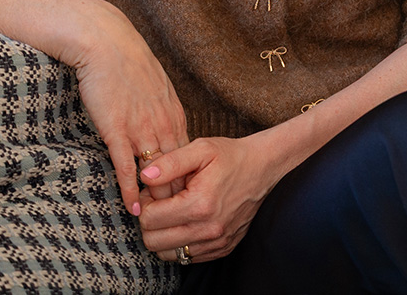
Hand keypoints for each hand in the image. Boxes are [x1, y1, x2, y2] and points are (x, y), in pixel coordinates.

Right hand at [61, 0, 188, 214]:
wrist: (106, 41)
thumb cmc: (127, 62)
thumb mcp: (156, 85)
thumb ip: (162, 109)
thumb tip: (164, 127)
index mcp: (173, 113)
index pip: (188, 158)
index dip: (189, 182)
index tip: (190, 202)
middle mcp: (163, 124)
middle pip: (177, 172)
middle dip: (179, 199)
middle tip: (180, 224)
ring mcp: (142, 128)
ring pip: (156, 175)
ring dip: (157, 202)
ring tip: (159, 226)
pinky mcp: (118, 130)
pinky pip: (127, 167)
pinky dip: (131, 190)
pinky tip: (132, 209)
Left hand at [136, 134, 277, 263]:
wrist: (262, 169)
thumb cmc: (230, 156)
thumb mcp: (201, 149)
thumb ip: (170, 162)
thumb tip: (144, 176)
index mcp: (200, 204)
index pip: (150, 220)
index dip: (144, 203)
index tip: (151, 191)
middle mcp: (208, 230)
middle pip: (154, 242)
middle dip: (149, 221)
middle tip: (158, 201)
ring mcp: (216, 243)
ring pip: (168, 254)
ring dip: (162, 234)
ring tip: (171, 210)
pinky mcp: (222, 249)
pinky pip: (187, 257)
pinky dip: (179, 241)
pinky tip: (186, 220)